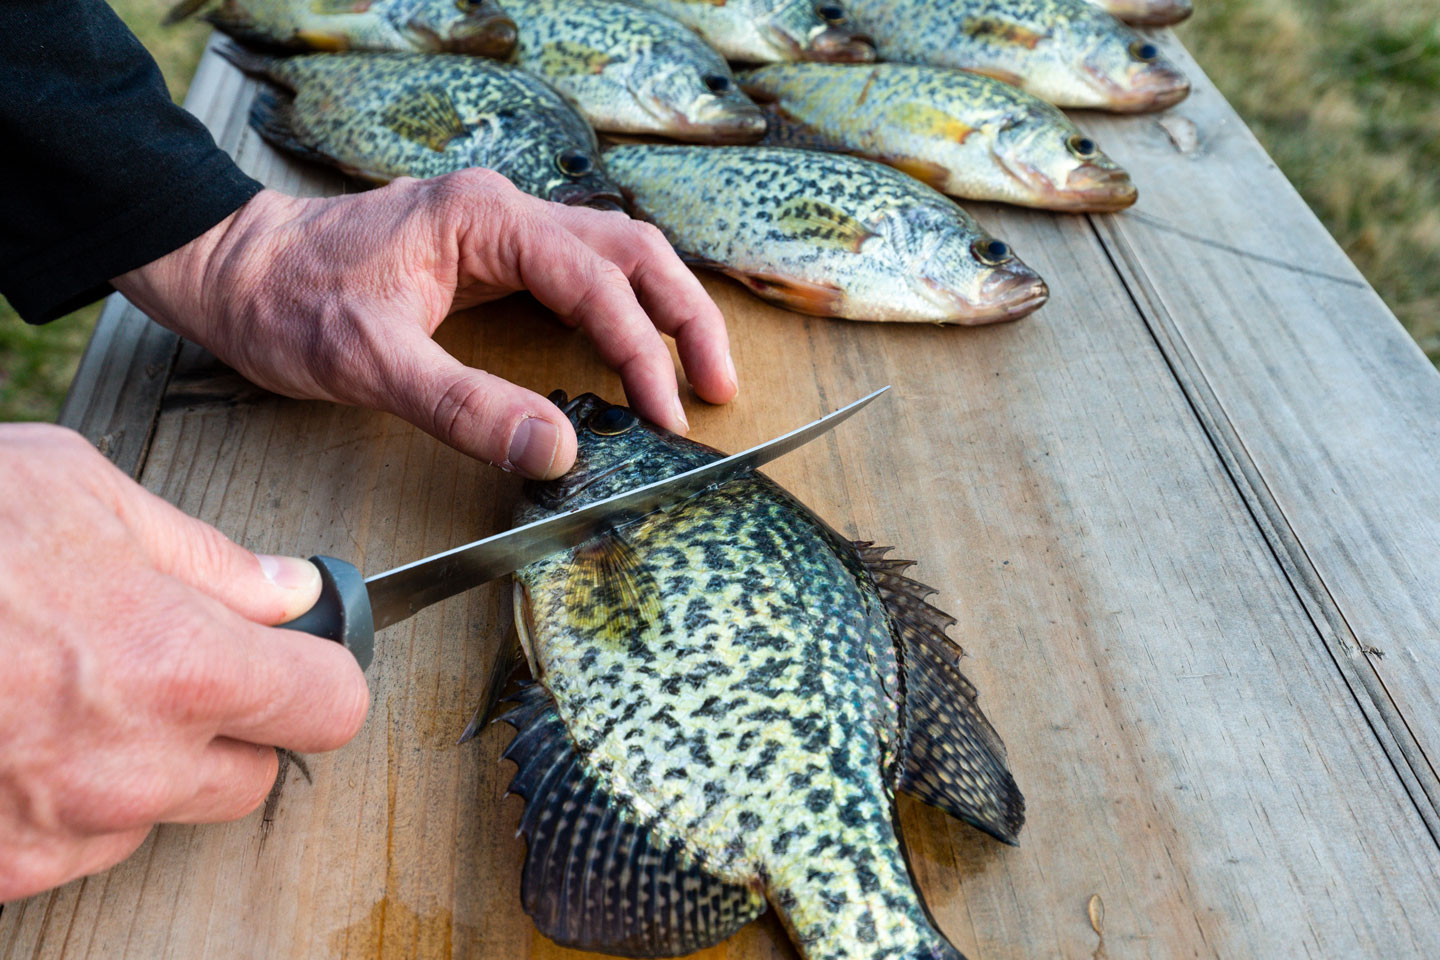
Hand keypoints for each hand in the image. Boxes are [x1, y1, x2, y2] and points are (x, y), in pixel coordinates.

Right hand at [0, 425, 368, 900]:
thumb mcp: (83, 494)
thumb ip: (207, 557)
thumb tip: (287, 589)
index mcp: (182, 666)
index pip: (330, 709)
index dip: (320, 677)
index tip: (301, 661)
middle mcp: (132, 768)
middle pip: (251, 778)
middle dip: (227, 727)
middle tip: (161, 666)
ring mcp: (58, 830)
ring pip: (154, 816)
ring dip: (135, 768)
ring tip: (56, 690)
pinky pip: (69, 848)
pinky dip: (56, 804)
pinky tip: (9, 734)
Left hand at [113, 172, 738, 478]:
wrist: (232, 271)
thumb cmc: (288, 303)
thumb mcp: (371, 361)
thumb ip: (467, 406)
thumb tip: (559, 452)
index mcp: (486, 219)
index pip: (598, 281)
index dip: (642, 352)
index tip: (667, 416)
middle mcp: (504, 212)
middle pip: (633, 249)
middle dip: (684, 317)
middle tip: (717, 388)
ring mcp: (499, 230)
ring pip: (616, 253)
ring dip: (663, 308)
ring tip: (696, 371)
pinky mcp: (489, 256)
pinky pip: (582, 271)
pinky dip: (623, 310)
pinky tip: (632, 349)